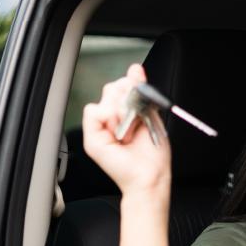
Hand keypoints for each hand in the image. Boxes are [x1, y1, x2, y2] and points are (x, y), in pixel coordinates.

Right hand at [83, 64, 170, 200]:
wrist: (151, 176)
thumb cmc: (154, 154)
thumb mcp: (150, 115)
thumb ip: (141, 92)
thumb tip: (135, 69)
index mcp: (126, 114)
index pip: (122, 85)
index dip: (132, 84)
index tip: (142, 93)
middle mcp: (112, 120)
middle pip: (112, 87)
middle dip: (128, 97)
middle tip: (138, 118)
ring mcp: (101, 128)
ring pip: (105, 97)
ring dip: (122, 110)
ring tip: (131, 130)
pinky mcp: (92, 138)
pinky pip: (93, 111)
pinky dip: (109, 117)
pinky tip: (120, 131)